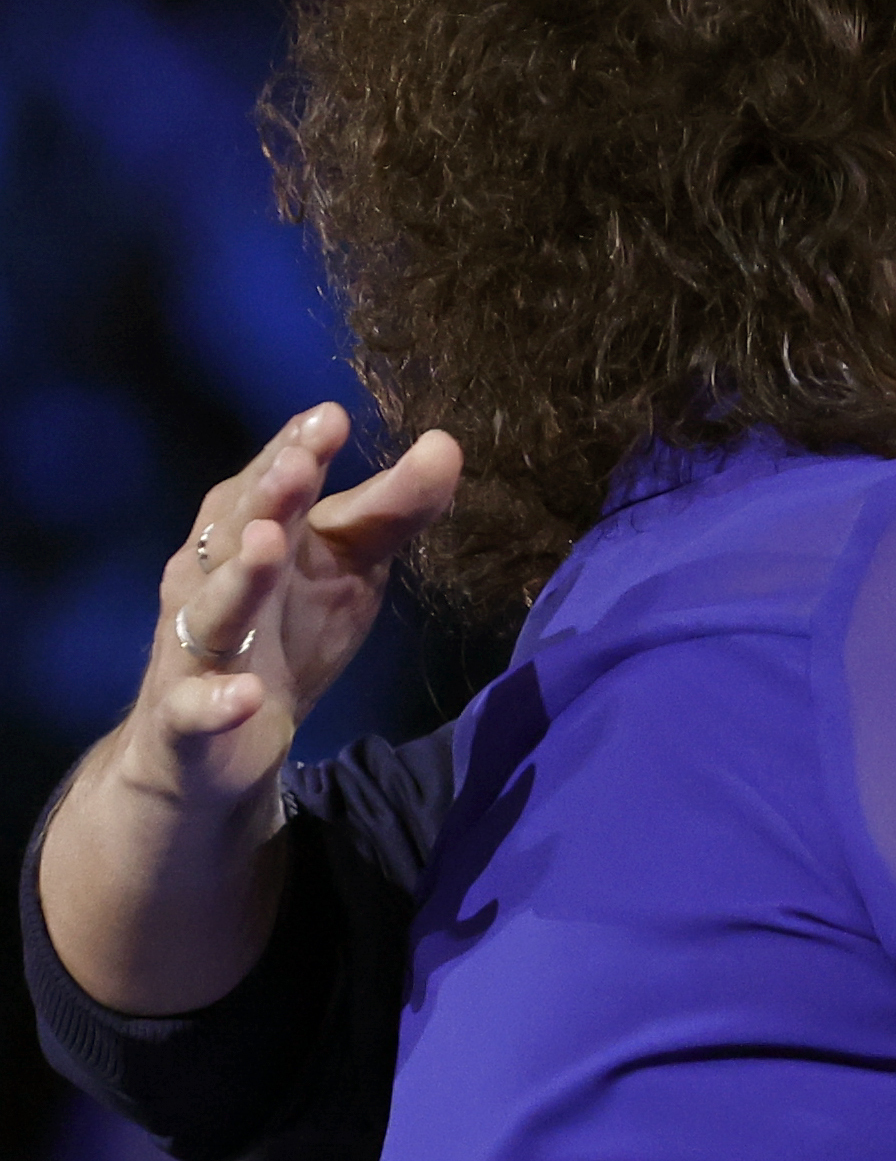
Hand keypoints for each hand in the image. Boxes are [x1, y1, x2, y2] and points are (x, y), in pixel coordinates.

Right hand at [117, 403, 460, 815]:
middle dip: (267, 497)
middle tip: (299, 464)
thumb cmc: (286, 633)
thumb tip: (445, 444)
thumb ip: (391, 510)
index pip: (270, 482)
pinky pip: (196, 708)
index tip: (331, 416)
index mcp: (251, 534)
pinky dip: (218, 702)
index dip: (295, 450)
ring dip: (239, 577)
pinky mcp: (186, 718)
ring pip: (213, 608)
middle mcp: (212, 580)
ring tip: (268, 543)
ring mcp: (194, 648)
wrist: (214, 744)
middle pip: (238, 531)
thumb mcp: (350, 567)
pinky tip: (245, 697)